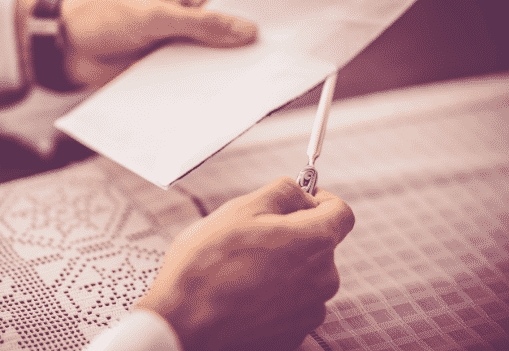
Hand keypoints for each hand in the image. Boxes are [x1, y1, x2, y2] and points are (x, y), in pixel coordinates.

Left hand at [59, 0, 257, 87]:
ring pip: (208, 64)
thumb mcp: (153, 17)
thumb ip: (199, 25)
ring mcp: (178, 47)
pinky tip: (209, 106)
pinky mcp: (167, 71)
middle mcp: (190, 20)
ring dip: (216, 79)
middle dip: (235, 59)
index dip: (248, 30)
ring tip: (237, 97)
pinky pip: (189, 82)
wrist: (66, 46)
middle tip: (257, 80)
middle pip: (223, 41)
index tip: (270, 51)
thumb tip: (246, 31)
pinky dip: (197, 92)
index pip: (232, 11)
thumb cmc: (104, 16)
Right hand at [136, 177, 354, 350]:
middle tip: (253, 237)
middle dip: (293, 235)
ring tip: (241, 270)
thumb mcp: (240, 210)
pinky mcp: (293, 334)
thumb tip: (301, 193)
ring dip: (282, 267)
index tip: (301, 200)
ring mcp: (309, 311)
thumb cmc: (206, 267)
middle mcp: (322, 280)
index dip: (320, 200)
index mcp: (314, 243)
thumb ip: (282, 192)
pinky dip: (274, 296)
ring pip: (304, 276)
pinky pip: (291, 304)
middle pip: (320, 245)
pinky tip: (243, 294)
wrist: (184, 325)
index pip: (341, 212)